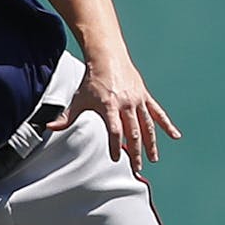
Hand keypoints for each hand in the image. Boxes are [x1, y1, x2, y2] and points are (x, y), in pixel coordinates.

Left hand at [46, 57, 181, 171]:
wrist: (108, 57)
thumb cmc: (92, 80)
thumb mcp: (78, 99)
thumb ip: (66, 117)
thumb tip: (49, 128)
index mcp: (109, 106)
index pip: (114, 130)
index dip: (116, 145)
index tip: (116, 158)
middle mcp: (126, 104)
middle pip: (133, 131)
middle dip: (135, 151)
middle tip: (136, 168)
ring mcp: (138, 100)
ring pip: (147, 125)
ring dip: (151, 143)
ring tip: (153, 159)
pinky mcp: (145, 96)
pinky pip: (158, 113)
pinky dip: (167, 124)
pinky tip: (176, 136)